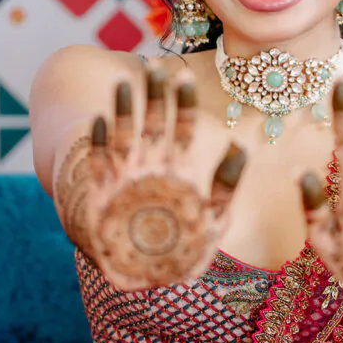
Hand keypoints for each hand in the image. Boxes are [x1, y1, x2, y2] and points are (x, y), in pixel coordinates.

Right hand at [85, 68, 246, 290]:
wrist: (144, 276)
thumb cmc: (181, 250)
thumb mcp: (213, 219)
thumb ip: (227, 185)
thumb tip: (244, 147)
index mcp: (177, 169)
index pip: (181, 128)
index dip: (183, 103)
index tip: (184, 77)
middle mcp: (149, 167)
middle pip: (152, 123)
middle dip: (153, 95)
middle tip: (155, 67)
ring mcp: (123, 177)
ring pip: (123, 135)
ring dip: (124, 110)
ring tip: (124, 84)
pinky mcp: (100, 193)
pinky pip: (99, 162)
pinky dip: (99, 142)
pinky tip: (100, 120)